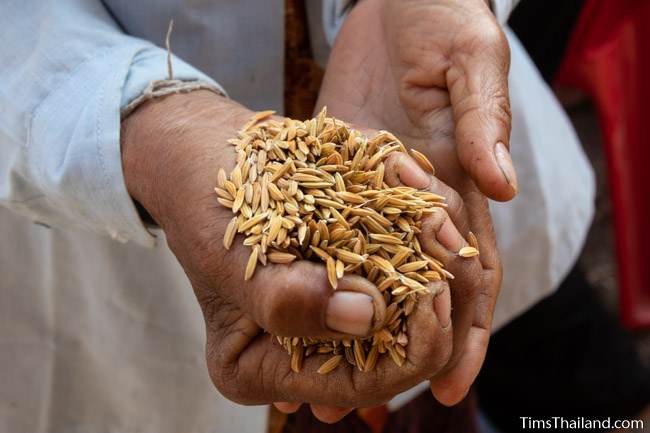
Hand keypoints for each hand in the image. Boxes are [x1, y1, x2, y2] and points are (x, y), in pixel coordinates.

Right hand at [120, 91, 474, 407]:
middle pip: (403, 344)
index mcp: (272, 365)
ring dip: (434, 250)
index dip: (416, 350)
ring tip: (435, 211)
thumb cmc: (201, 206)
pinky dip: (416, 217)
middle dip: (439, 294)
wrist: (203, 154)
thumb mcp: (230, 259)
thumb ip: (287, 303)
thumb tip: (365, 316)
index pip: (368, 383)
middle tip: (448, 239)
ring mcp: (335, 300)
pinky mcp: (350, 259)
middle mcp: (312, 340)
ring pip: (415, 295)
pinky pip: (403, 250)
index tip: (434, 296)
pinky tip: (415, 184)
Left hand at [296, 0, 503, 420]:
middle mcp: (421, 201)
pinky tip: (292, 311)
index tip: (447, 387)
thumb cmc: (445, 18)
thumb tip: (500, 185)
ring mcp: (377, 192)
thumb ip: (483, 119)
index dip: (466, 333)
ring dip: (346, 328)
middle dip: (394, 351)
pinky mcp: (339, 174)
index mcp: (460, 185)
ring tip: (314, 380)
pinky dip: (316, 277)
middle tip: (362, 407)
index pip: (471, 274)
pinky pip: (328, 234)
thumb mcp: (470, 61)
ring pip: (366, 274)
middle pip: (412, 293)